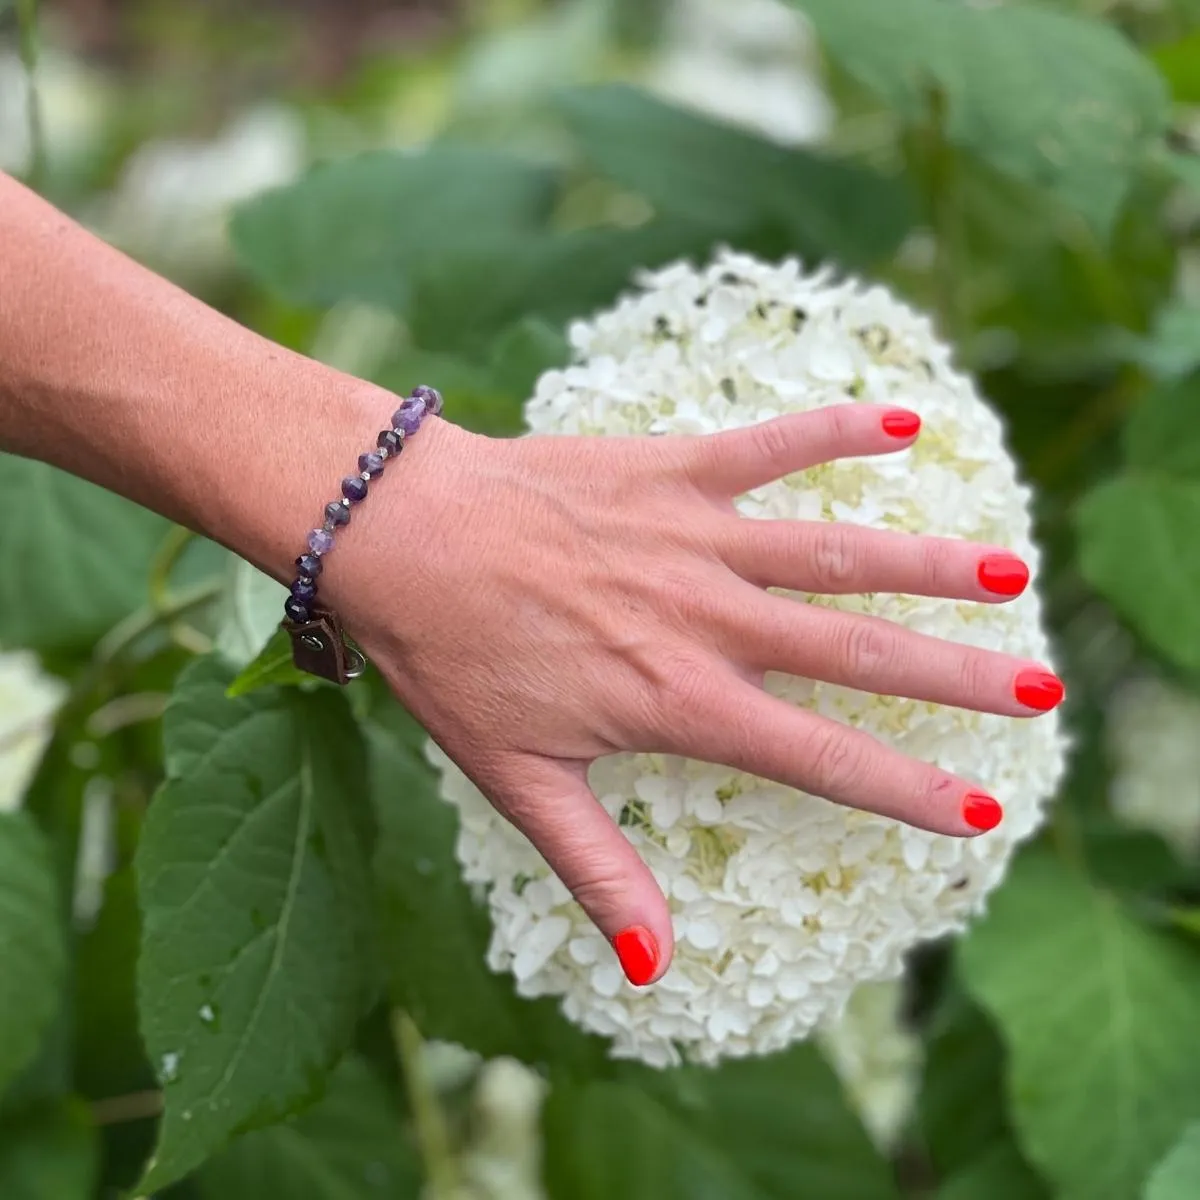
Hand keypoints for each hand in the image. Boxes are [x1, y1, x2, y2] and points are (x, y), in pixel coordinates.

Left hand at [328, 404, 1062, 984]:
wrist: (402, 536)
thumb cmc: (453, 658)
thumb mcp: (519, 781)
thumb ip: (598, 869)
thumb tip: (653, 969)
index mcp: (677, 700)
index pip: (818, 756)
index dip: (904, 789)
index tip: (979, 809)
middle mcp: (706, 618)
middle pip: (857, 650)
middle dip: (955, 675)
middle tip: (1039, 688)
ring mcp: (695, 537)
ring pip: (837, 552)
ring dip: (929, 563)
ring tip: (1008, 573)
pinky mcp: (671, 470)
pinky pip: (770, 445)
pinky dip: (837, 431)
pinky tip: (906, 422)